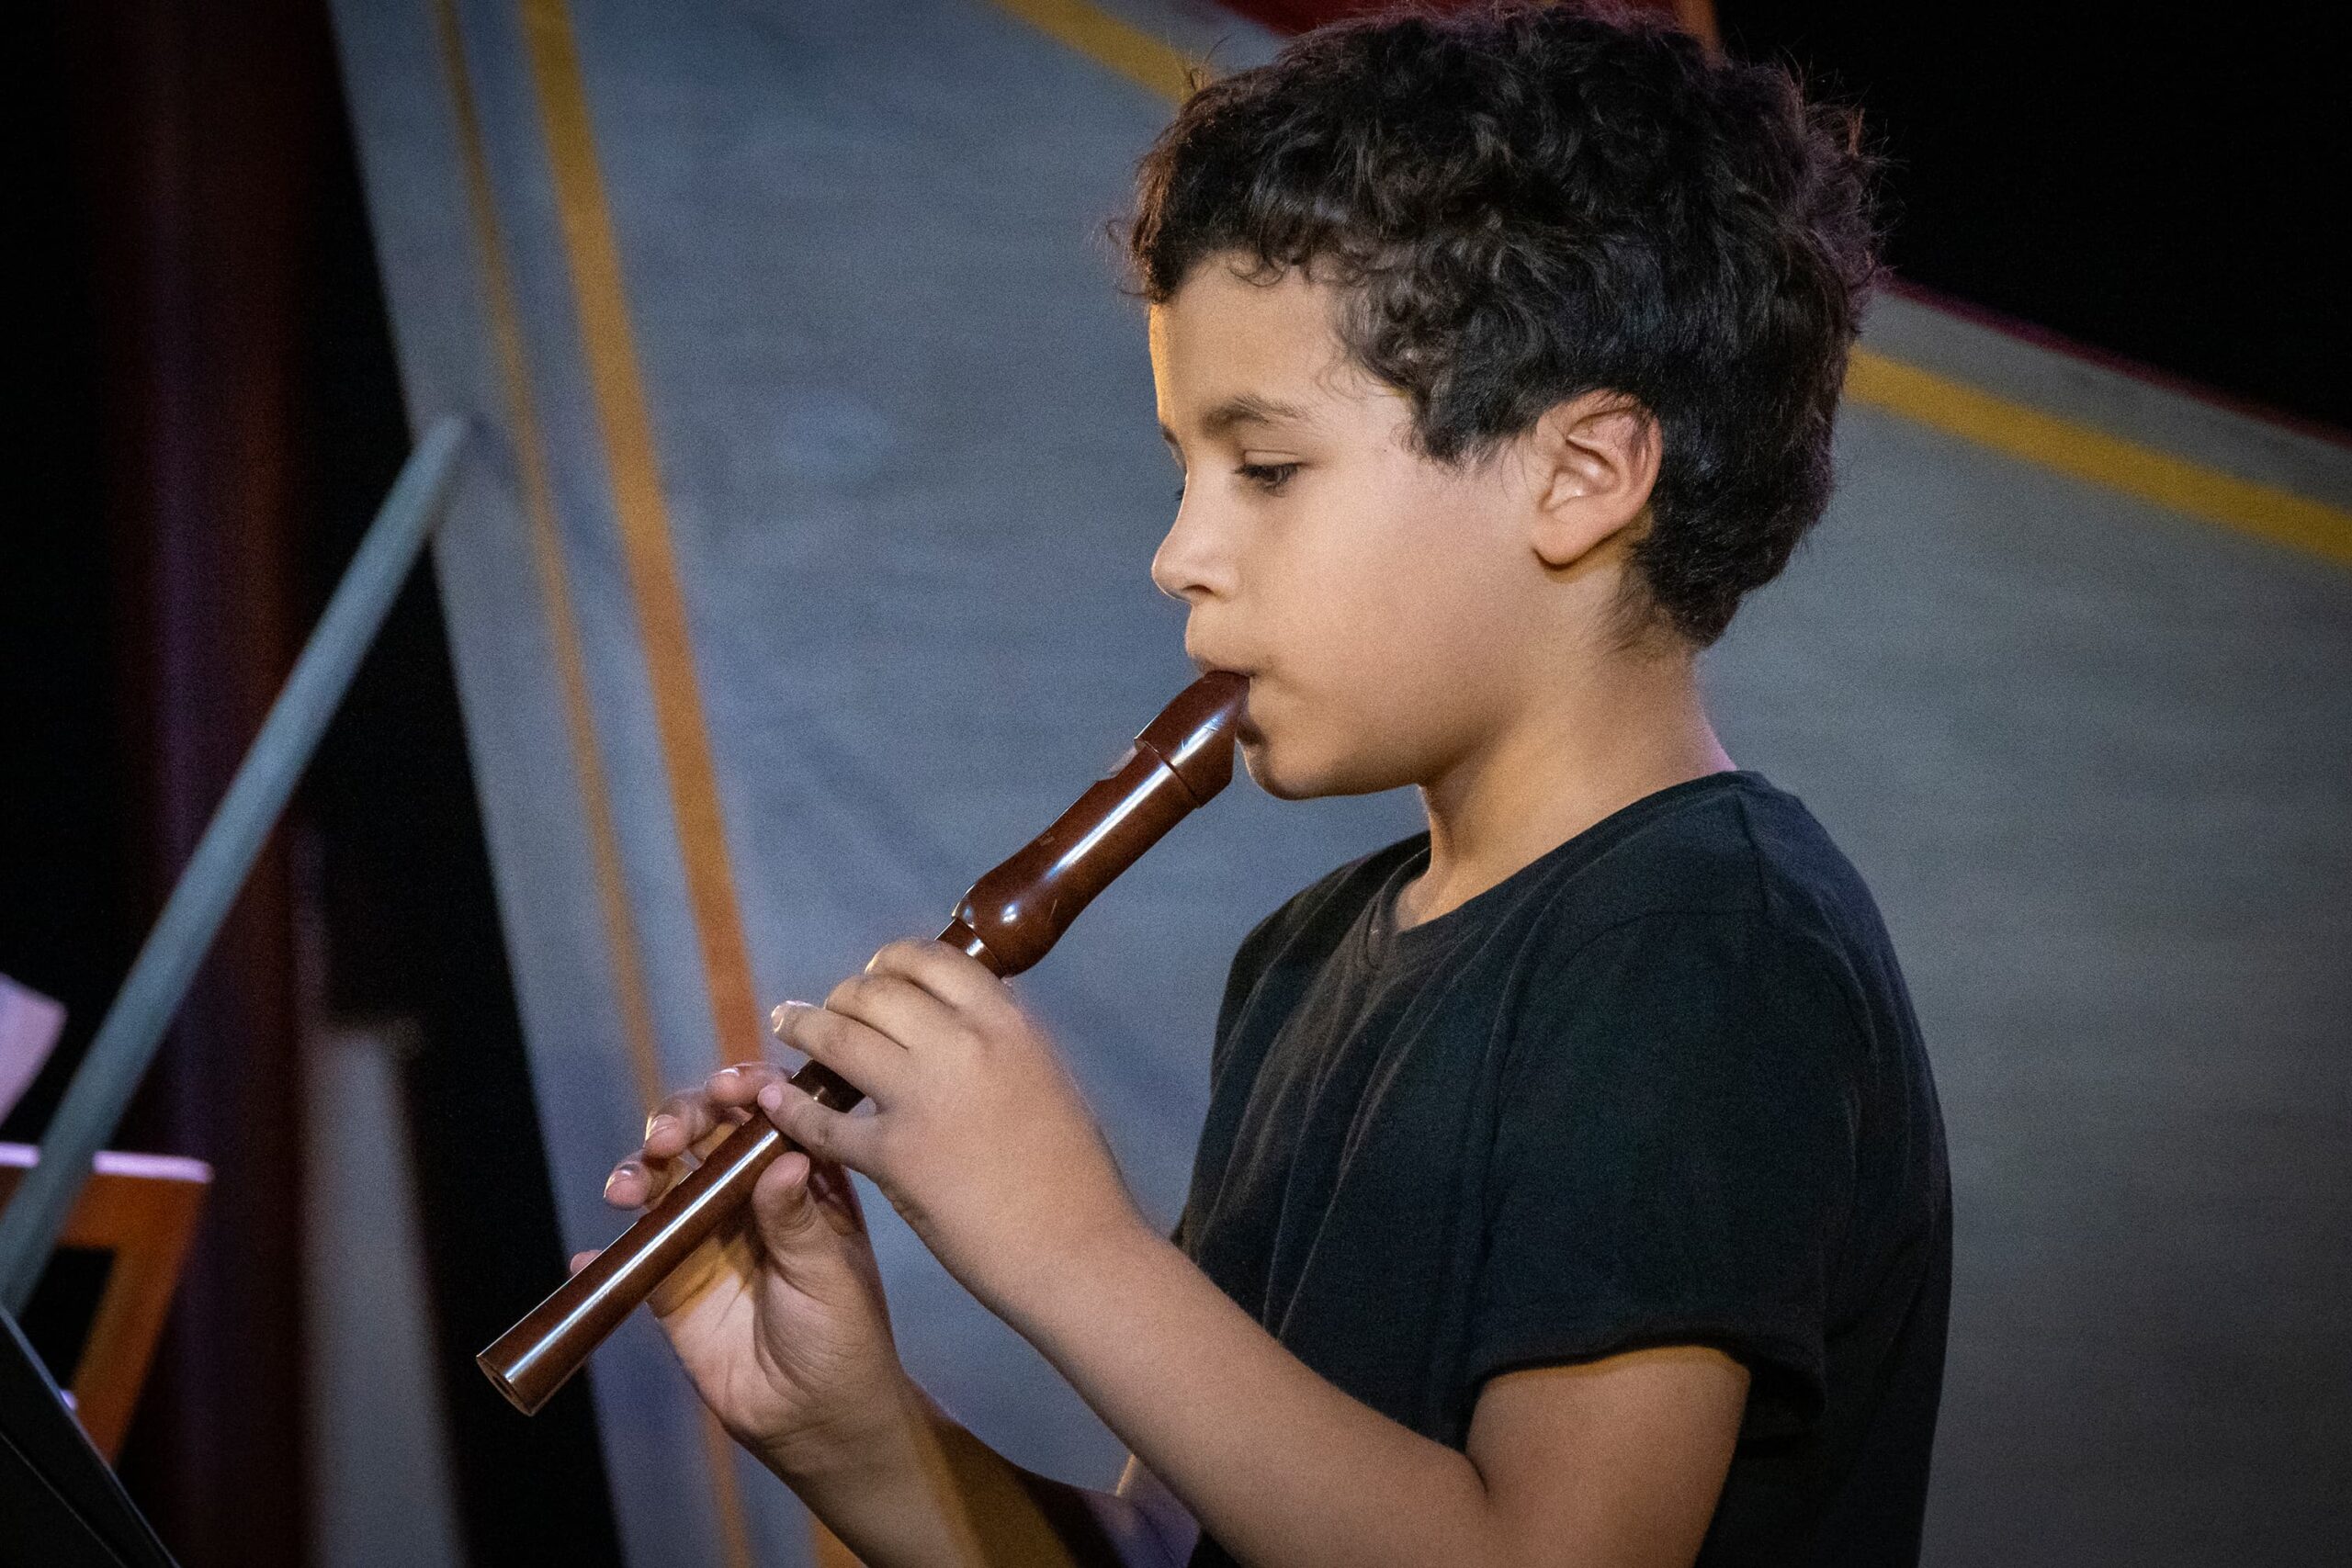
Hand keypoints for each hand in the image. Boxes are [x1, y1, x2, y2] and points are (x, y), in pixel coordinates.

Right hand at [591, 1064, 918, 1479]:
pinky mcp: (670, 1282)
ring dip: (637, 1171)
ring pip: (661, 1180)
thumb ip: (797, 1219)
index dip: (744, 1088)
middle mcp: (748, 1194)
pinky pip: (632, 1257)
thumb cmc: (844, 1334)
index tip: (729, 1088)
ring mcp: (706, 1234)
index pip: (768, 1111)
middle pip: (705, 1132)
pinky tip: (592, 1259)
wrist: (816, 1417)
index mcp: (801, 1177)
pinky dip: (605, 1255)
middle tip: (666, 1139)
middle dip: (681, 1119)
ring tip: (627, 1189)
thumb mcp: (829, 1272)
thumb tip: (783, 1160)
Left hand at [763, 940, 1148, 1327]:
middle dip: (842, 996)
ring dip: (804, 1027)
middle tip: (826, 1011)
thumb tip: (975, 1018)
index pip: (932, 959)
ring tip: (786, 1027)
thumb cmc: (1076, 1178)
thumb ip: (1004, 1045)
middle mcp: (963, 1042)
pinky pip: (824, 1120)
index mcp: (1007, 1023)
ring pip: (840, 1036)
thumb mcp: (1047, 1078)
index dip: (891, 963)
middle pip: (876, 991)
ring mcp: (924, 1095)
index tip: (875, 979)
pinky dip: (792, 1108)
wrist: (1079, 1250)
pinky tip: (776, 1104)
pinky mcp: (894, 1153)